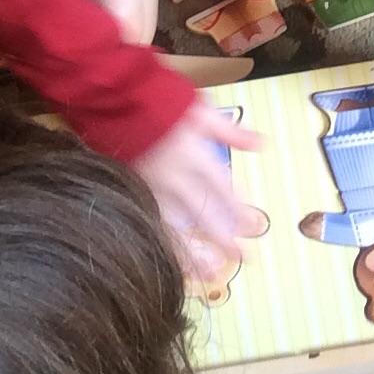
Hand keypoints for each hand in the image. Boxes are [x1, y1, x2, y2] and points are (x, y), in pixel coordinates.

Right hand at [134, 101, 266, 284]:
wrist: (113, 101)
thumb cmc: (160, 102)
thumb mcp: (200, 110)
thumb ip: (230, 132)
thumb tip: (261, 145)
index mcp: (194, 156)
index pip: (221, 189)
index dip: (237, 210)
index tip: (253, 228)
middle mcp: (174, 177)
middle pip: (203, 213)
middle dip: (224, 239)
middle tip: (244, 259)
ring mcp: (151, 188)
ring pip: (177, 226)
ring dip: (195, 250)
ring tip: (212, 273)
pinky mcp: (132, 193)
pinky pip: (151, 223)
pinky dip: (164, 244)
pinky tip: (175, 261)